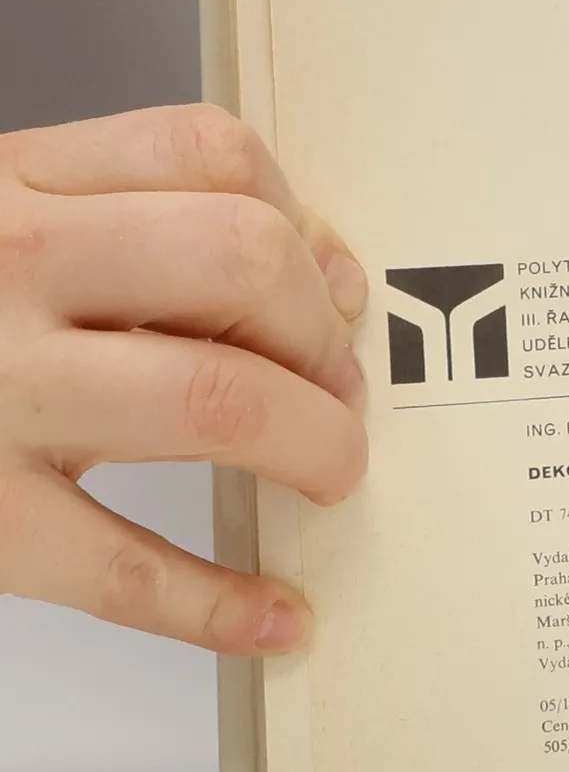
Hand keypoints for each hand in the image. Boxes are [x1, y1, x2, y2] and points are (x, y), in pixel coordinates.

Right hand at [0, 106, 368, 652]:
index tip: (330, 285)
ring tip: (328, 474)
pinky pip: (127, 567)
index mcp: (11, 190)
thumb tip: (325, 274)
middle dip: (320, 332)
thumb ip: (136, 228)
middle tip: (333, 389)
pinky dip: (222, 603)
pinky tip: (272, 617)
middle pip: (241, 261)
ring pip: (215, 397)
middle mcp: (0, 272)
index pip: (209, 154)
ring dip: (313, 444)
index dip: (302, 222)